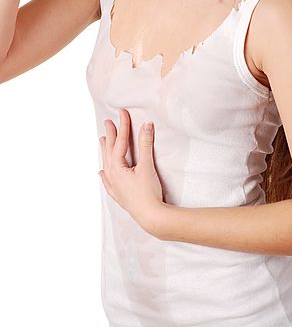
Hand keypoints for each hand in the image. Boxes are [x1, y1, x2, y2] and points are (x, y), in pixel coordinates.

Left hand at [98, 108, 165, 231]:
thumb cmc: (148, 192)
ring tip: (102, 140)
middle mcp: (111, 176)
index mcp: (116, 167)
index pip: (119, 141)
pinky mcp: (118, 194)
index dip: (122, 125)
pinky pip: (107, 181)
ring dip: (105, 151)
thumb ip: (146, 144)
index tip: (122, 112)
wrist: (150, 216)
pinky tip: (101, 173)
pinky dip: (104, 174)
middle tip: (108, 122)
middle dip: (110, 135)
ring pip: (106, 163)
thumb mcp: (148, 165)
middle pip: (109, 151)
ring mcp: (113, 186)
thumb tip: (146, 125)